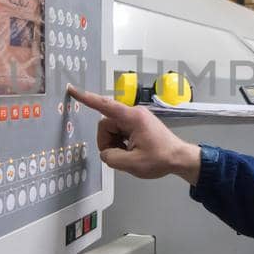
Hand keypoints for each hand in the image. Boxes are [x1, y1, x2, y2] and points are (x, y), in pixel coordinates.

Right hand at [67, 84, 200, 183]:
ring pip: (112, 129)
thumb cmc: (161, 159)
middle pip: (106, 124)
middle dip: (107, 141)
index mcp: (132, 118)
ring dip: (115, 144)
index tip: (72, 89)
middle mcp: (133, 114)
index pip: (104, 105)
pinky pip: (120, 132)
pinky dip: (121, 143)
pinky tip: (131, 152)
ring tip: (129, 155)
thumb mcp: (133, 164)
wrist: (180, 158)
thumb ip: (111, 157)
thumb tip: (105, 153)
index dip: (86, 98)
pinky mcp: (139, 125)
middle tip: (119, 157)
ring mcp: (136, 119)